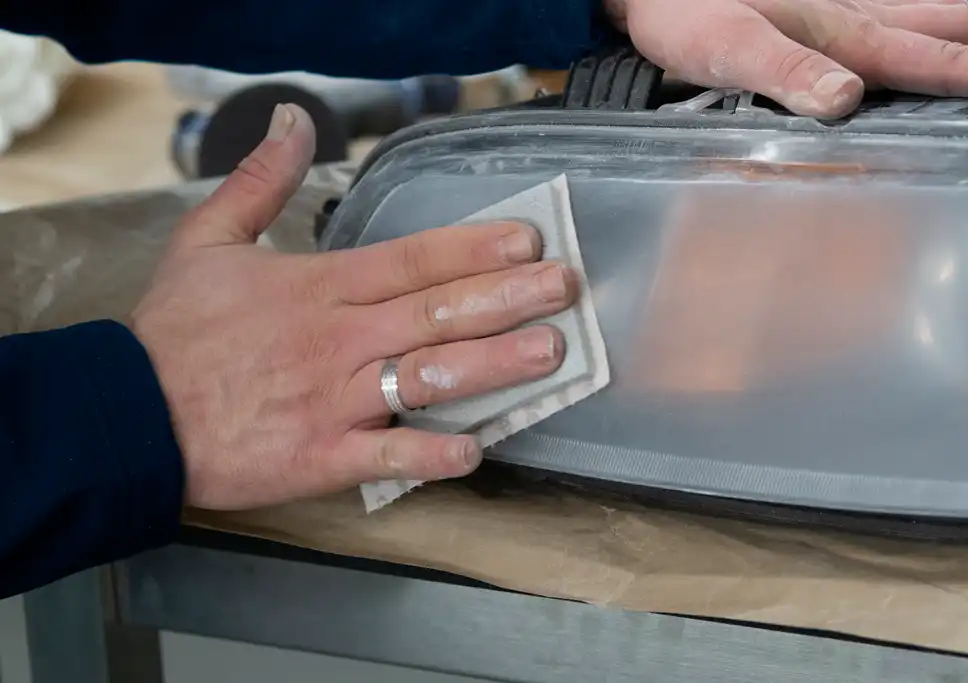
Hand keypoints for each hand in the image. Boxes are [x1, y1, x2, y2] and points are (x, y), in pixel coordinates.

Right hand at [130, 104, 574, 509]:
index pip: (411, 261)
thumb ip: (259, 181)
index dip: (473, 248)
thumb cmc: (174, 332)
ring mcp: (332, 401)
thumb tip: (295, 120)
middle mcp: (337, 340)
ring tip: (548, 353)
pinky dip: (431, 456)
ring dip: (491, 366)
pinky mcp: (320, 456)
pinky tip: (477, 452)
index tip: (526, 240)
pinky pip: (386, 456)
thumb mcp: (206, 240)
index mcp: (318, 288)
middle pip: (434, 314)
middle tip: (564, 288)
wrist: (129, 417)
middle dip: (506, 298)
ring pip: (425, 378)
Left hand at [607, 0, 967, 117]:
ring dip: (966, 19)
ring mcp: (832, 3)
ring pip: (918, 10)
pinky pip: (883, 11)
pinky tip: (921, 20)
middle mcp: (844, 12)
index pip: (916, 54)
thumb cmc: (684, 9)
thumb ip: (785, 71)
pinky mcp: (811, 6)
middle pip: (936, 20)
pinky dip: (917, 16)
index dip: (966, 71)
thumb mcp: (729, 44)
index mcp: (834, 28)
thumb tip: (846, 98)